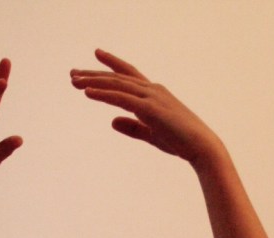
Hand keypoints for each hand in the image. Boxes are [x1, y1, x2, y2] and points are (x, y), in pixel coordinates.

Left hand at [70, 49, 220, 164]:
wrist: (201, 147)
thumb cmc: (180, 141)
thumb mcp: (150, 134)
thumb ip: (132, 127)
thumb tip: (112, 121)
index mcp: (154, 93)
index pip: (128, 74)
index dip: (112, 64)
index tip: (96, 54)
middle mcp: (152, 89)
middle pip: (117, 77)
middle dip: (93, 74)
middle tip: (72, 74)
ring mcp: (151, 97)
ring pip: (116, 85)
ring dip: (93, 82)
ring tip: (74, 81)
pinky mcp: (150, 109)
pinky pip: (121, 98)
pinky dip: (103, 94)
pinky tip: (87, 93)